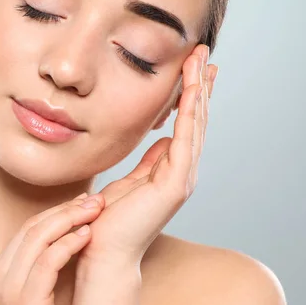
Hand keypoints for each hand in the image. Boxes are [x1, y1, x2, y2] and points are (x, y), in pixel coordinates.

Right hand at [0, 193, 103, 304]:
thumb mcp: (33, 300)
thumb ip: (40, 271)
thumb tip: (66, 237)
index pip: (26, 231)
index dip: (56, 213)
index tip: (81, 203)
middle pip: (32, 228)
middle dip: (65, 210)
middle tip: (94, 200)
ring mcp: (6, 290)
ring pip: (38, 238)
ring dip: (70, 219)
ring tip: (96, 211)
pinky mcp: (24, 303)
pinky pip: (47, 262)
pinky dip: (68, 244)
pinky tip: (87, 236)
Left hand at [80, 44, 217, 265]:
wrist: (102, 251)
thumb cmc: (109, 220)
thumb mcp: (130, 181)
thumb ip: (149, 161)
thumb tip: (162, 139)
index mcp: (170, 170)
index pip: (185, 125)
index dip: (190, 96)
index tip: (192, 69)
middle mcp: (182, 172)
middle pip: (195, 121)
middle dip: (199, 85)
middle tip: (204, 53)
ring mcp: (182, 179)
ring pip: (195, 126)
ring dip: (198, 92)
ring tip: (201, 61)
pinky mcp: (175, 186)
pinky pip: (185, 141)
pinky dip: (190, 114)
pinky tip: (192, 91)